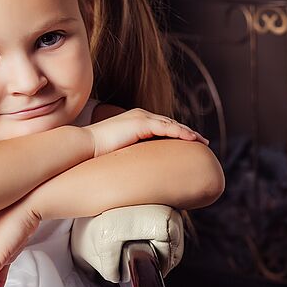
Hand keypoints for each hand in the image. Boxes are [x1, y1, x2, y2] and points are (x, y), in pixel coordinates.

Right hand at [85, 108, 208, 157]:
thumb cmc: (96, 152)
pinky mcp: (140, 123)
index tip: (190, 142)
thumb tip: (136, 171)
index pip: (162, 125)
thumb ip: (130, 155)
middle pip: (170, 123)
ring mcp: (140, 117)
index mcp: (135, 121)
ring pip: (171, 124)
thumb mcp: (119, 152)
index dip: (177, 132)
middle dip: (187, 132)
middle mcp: (140, 115)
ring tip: (202, 141)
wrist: (84, 145)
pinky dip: (180, 132)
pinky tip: (191, 139)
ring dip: (188, 132)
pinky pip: (166, 127)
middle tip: (202, 142)